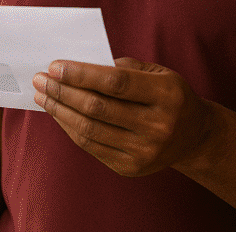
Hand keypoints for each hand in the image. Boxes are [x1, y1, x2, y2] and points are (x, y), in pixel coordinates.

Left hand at [33, 57, 213, 176]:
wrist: (194, 136)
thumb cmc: (168, 95)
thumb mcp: (157, 73)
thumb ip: (122, 67)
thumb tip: (76, 67)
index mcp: (166, 96)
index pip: (115, 83)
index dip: (81, 74)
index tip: (55, 66)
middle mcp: (157, 126)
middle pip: (98, 108)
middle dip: (63, 91)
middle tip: (41, 79)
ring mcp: (144, 152)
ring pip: (90, 130)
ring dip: (59, 111)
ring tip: (42, 96)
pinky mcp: (131, 168)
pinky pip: (91, 146)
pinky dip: (70, 128)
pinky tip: (58, 113)